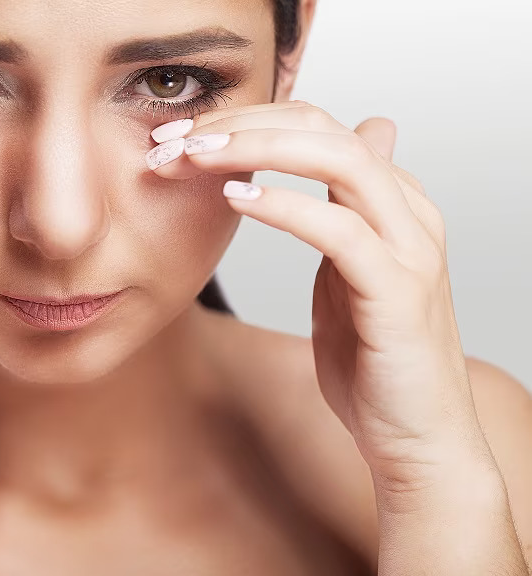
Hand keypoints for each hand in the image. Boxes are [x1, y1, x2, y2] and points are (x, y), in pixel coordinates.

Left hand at [147, 101, 492, 488]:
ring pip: (339, 162)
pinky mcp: (399, 292)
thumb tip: (338, 169)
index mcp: (393, 203)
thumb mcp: (348, 274)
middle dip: (243, 124)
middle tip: (177, 139)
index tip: (181, 136)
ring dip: (258, 151)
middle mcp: (409, 213)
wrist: (416, 438)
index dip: (246, 119)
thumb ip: (339, 215)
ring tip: (196, 157)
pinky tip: (236, 200)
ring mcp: (410, 249)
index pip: (318, 126)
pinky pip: (340, 231)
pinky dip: (285, 208)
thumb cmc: (373, 360)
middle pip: (325, 129)